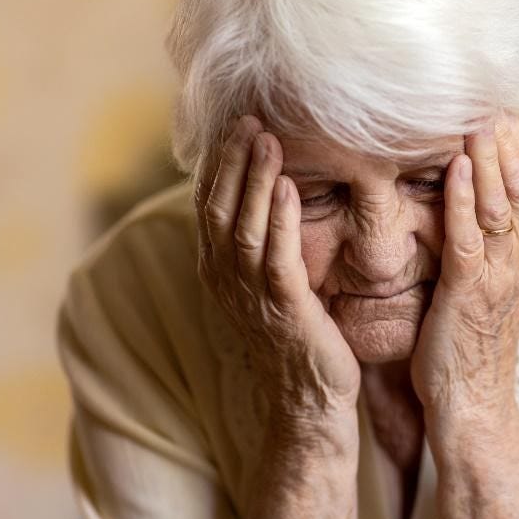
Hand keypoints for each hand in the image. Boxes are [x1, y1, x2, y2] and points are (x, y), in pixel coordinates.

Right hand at [196, 115, 359, 438]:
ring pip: (243, 226)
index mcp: (221, 272)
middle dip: (232, 160)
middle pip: (219, 208)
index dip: (219, 164)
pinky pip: (277, 257)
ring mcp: (253, 296)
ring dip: (253, 178)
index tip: (233, 124)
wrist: (309, 402)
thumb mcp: (274, 285)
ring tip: (265, 137)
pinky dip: (279, 219)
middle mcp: (227, 281)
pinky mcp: (286, 309)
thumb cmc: (299, 339)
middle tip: (246, 116)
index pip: (209, 206)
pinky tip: (286, 187)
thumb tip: (273, 195)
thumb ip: (266, 245)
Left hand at [410, 112, 518, 415]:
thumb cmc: (473, 336)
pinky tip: (453, 169)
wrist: (473, 399)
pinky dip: (461, 202)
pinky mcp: (469, 291)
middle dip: (506, 141)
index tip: (501, 106)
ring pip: (498, 205)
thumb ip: (490, 235)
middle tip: (489, 96)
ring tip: (474, 117)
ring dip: (486, 159)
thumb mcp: (492, 278)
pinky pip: (468, 239)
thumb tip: (473, 190)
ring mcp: (499, 275)